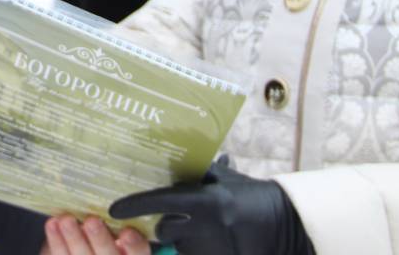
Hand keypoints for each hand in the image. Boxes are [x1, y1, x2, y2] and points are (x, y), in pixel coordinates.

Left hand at [40, 215, 148, 254]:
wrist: (87, 246)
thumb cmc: (107, 228)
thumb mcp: (118, 222)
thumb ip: (118, 214)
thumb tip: (109, 189)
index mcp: (132, 253)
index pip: (138, 252)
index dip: (134, 245)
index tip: (127, 232)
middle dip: (100, 239)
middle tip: (91, 221)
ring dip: (74, 239)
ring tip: (66, 220)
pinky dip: (56, 240)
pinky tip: (53, 224)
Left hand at [110, 160, 315, 254]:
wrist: (284, 225)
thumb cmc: (252, 197)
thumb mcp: (226, 181)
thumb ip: (202, 172)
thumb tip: (182, 153)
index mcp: (205, 200)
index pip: (159, 202)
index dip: (134, 205)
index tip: (113, 210)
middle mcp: (204, 226)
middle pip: (164, 230)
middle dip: (164, 226)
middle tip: (173, 219)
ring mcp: (210, 248)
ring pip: (179, 247)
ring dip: (181, 242)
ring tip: (199, 232)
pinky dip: (194, 251)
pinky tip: (208, 242)